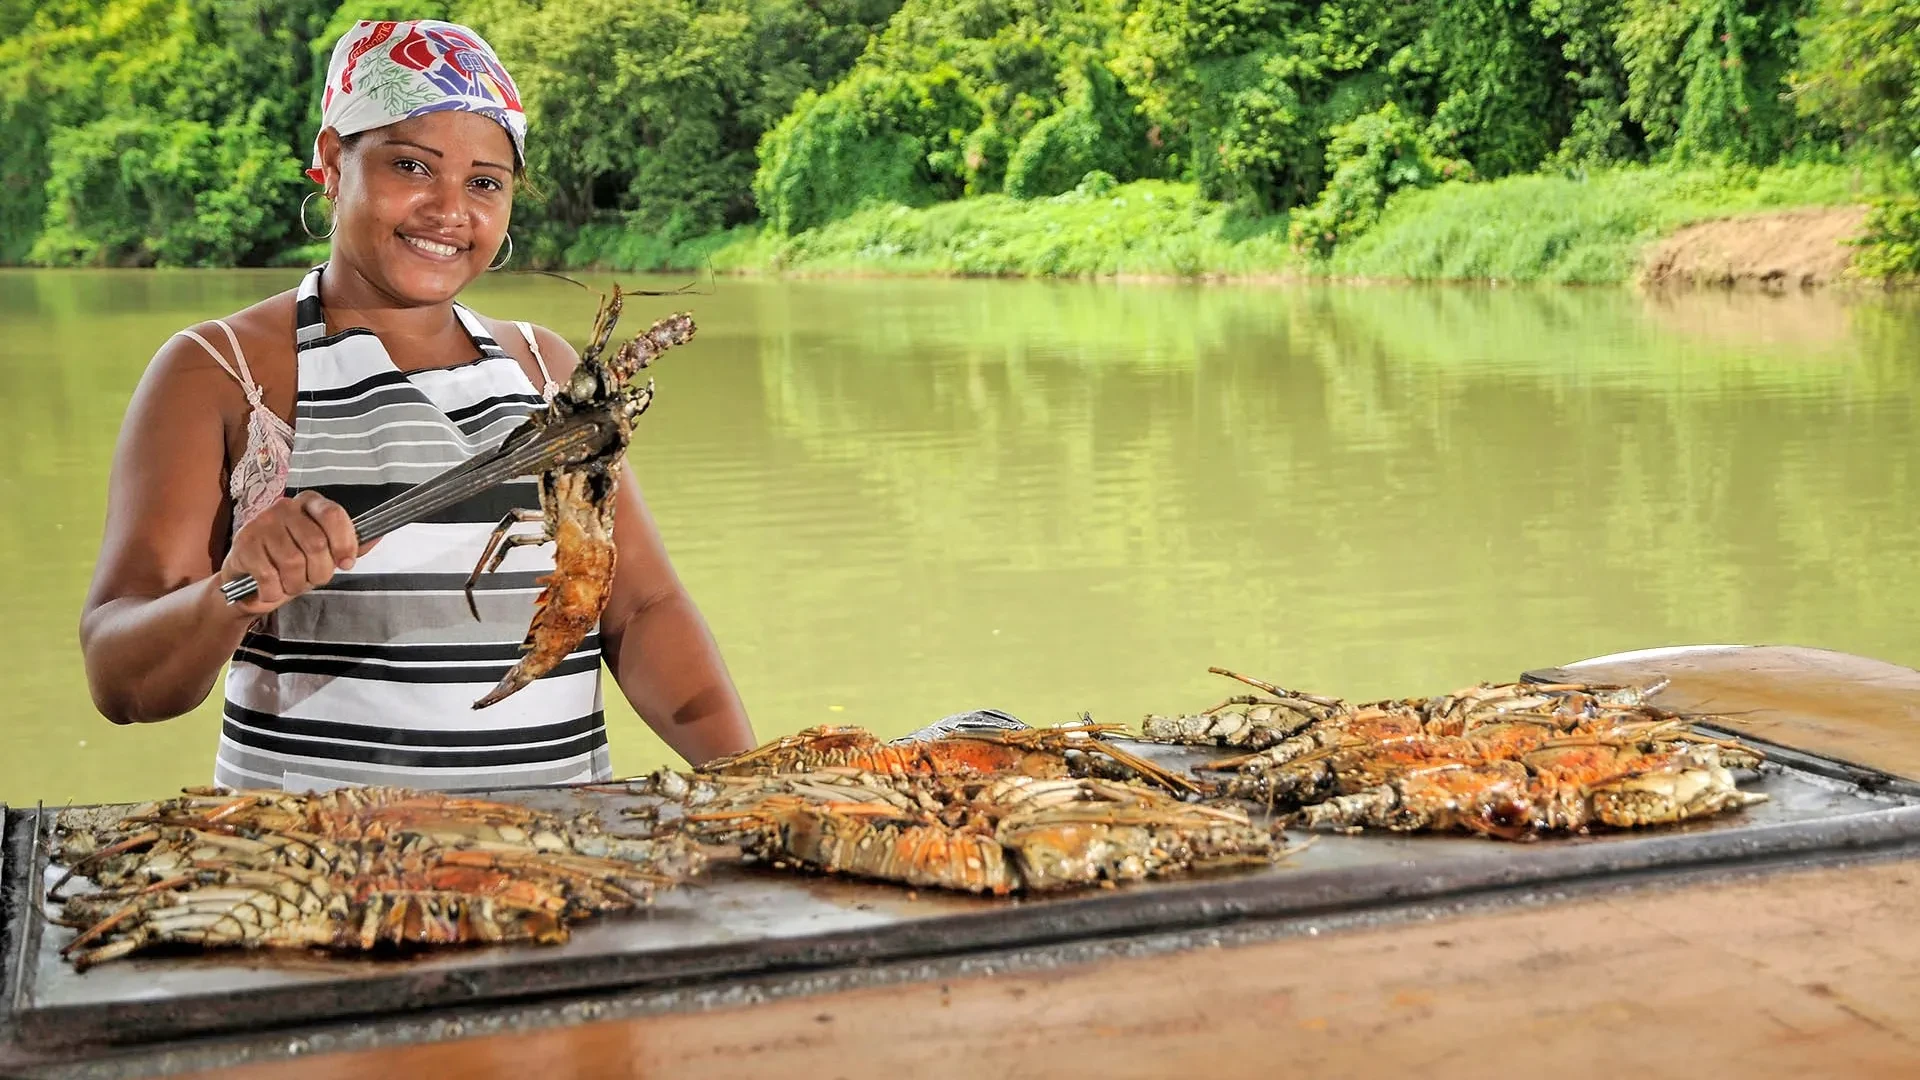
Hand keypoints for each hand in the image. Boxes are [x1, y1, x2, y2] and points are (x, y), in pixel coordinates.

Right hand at [217, 492, 373, 615]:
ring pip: (293, 562)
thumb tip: (378, 534)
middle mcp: (285, 507)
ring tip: (291, 584)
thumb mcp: (324, 554)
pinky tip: (271, 589)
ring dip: (296, 584)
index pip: (334, 515)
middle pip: (316, 544)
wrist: (248, 581)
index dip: (344, 543)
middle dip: (320, 572)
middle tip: (313, 579)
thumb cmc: (291, 563)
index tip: (346, 563)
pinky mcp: (244, 544)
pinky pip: (269, 575)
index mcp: (310, 504)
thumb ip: (349, 545)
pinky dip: (274, 591)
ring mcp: (261, 523)